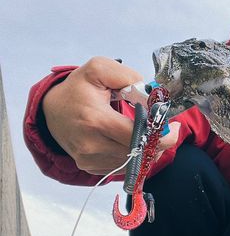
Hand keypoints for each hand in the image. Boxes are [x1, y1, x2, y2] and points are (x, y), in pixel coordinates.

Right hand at [43, 57, 179, 174]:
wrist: (51, 109)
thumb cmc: (78, 89)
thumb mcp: (98, 69)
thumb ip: (127, 76)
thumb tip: (149, 94)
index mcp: (95, 119)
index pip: (137, 135)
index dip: (160, 134)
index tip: (173, 126)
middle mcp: (91, 144)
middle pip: (138, 152)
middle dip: (158, 141)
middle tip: (167, 128)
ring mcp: (89, 159)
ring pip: (132, 162)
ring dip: (147, 149)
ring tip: (150, 132)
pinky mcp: (89, 166)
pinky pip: (121, 167)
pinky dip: (133, 156)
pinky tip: (134, 141)